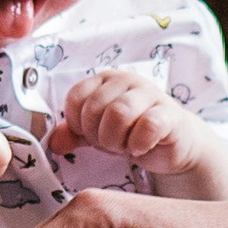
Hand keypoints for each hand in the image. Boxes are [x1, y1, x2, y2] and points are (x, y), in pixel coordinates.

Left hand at [48, 65, 213, 187]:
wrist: (173, 143)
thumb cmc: (132, 132)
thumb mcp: (97, 133)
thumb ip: (74, 134)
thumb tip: (54, 143)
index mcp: (104, 80)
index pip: (75, 97)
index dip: (78, 124)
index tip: (91, 135)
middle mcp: (126, 80)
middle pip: (95, 108)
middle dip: (98, 135)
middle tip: (112, 143)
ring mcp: (150, 93)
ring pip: (119, 113)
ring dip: (117, 140)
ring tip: (125, 146)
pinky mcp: (170, 113)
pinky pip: (148, 126)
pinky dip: (139, 144)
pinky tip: (141, 147)